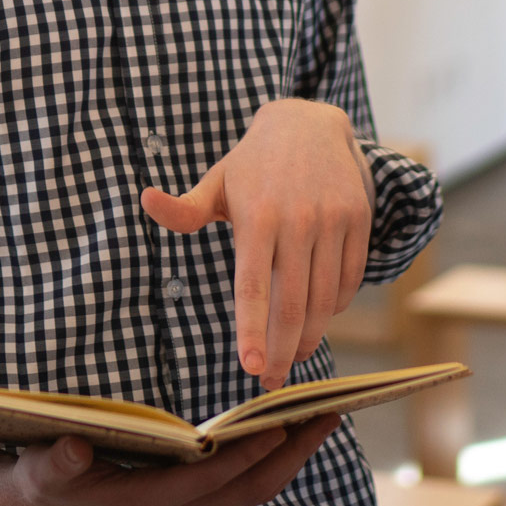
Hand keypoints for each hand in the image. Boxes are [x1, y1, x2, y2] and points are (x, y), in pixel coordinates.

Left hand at [139, 99, 371, 387]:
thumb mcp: (217, 182)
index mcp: (257, 216)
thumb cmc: (253, 164)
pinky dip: (335, 308)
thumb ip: (184, 208)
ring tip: (295, 358)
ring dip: (311, 338)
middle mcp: (299, 220)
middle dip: (284, 353)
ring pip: (325, 299)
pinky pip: (350, 280)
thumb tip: (145, 200)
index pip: (253, 287)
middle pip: (293, 305)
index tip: (251, 369)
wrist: (310, 123)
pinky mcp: (360, 220)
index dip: (252, 331)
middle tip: (273, 382)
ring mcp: (334, 220)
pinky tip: (319, 319)